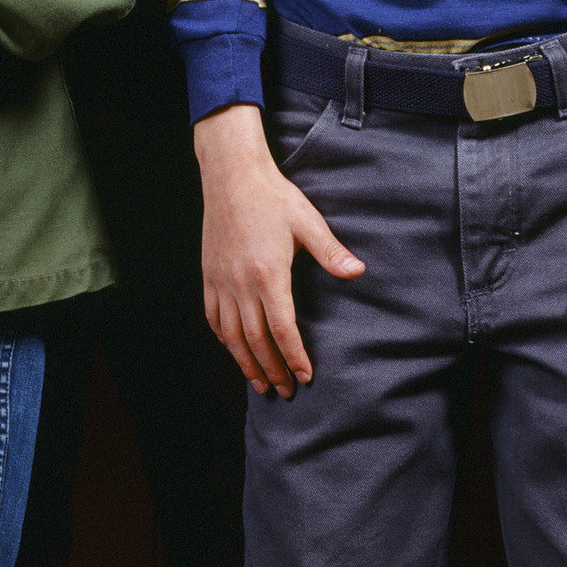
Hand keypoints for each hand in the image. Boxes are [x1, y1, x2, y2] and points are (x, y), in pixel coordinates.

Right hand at [192, 103, 364, 397]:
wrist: (232, 175)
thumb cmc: (273, 196)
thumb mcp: (308, 222)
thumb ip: (331, 252)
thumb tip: (357, 272)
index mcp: (269, 274)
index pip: (282, 329)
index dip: (294, 356)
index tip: (305, 377)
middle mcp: (241, 283)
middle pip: (256, 340)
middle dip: (272, 369)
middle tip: (286, 391)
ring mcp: (221, 281)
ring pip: (231, 334)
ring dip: (245, 362)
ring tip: (259, 384)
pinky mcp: (209, 274)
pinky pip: (213, 316)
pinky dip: (223, 338)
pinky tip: (232, 349)